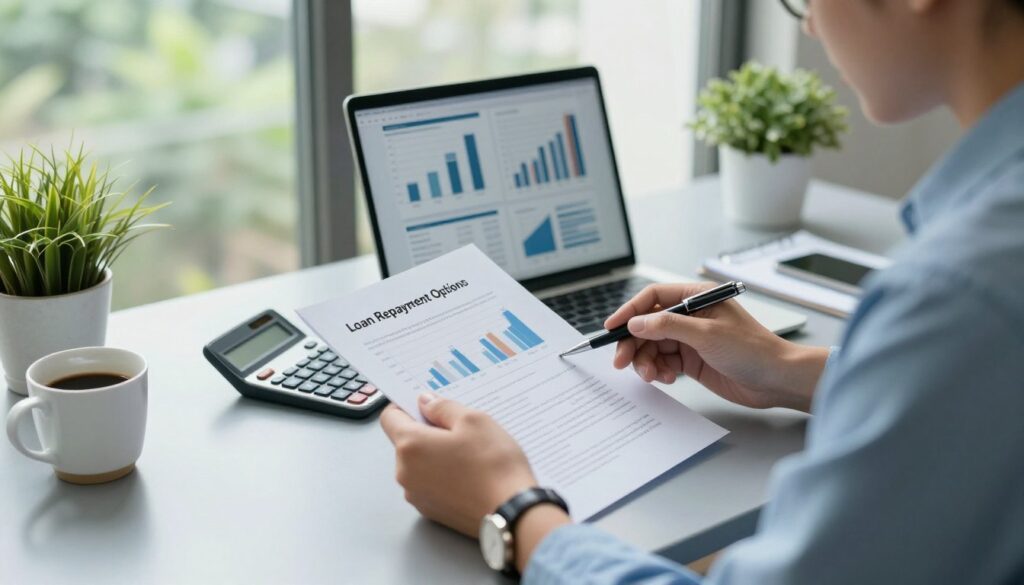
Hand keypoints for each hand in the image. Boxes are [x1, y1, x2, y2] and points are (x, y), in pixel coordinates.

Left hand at [379, 393, 538, 536]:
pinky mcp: (431, 512)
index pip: (390, 418)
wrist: (512, 512)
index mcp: (410, 446)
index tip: (426, 406)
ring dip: (436, 455)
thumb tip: (426, 402)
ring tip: (470, 455)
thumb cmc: (494, 464)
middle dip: (428, 432)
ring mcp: (417, 495)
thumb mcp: (474, 420)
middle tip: (460, 431)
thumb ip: (443, 407)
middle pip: (406, 442)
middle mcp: (406, 473)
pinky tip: (470, 475)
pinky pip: (430, 484)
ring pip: (419, 464)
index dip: (406, 406)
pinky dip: (443, 476)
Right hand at [605, 282, 827, 411]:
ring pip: (653, 346)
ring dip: (646, 360)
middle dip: (633, 343)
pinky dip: (660, 370)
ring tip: (652, 375)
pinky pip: (664, 362)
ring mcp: (691, 338)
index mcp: (697, 297)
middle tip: (621, 361)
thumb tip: (636, 323)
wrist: (776, 380)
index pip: (654, 298)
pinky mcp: (693, 360)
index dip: (630, 311)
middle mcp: (691, 316)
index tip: (611, 327)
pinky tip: (668, 379)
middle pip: (648, 325)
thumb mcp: (706, 334)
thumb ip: (667, 327)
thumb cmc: (752, 350)